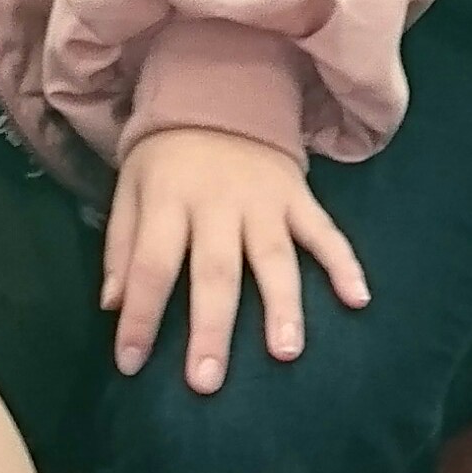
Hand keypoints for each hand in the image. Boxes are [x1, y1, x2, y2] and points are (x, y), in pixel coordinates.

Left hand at [103, 125, 368, 390]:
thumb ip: (121, 246)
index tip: (130, 363)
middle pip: (214, 272)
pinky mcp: (300, 197)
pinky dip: (344, 264)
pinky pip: (325, 232)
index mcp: (167, 201)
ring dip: (282, 306)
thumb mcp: (130, 188)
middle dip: (211, 328)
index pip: (150, 266)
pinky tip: (359, 299)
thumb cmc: (167, 156)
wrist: (222, 91)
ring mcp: (264, 201)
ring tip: (286, 352)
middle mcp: (217, 204)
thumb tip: (113, 306)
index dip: (139, 315)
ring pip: (274, 258)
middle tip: (207, 381)